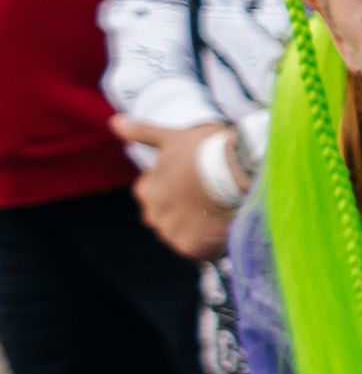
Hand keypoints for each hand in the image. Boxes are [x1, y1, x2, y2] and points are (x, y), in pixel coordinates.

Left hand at [110, 117, 236, 260]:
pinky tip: (226, 228)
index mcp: (147, 191)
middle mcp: (154, 214)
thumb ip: (142, 132)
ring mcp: (171, 232)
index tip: (193, 182)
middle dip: (185, 213)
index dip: (174, 189)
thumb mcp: (172, 137)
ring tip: (222, 213)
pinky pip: (200, 251)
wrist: (235, 169)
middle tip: (211, 200)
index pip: (152, 196)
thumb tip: (114, 122)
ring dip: (199, 230)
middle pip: (167, 219)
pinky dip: (211, 245)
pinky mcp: (192, 248)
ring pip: (183, 236)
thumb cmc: (205, 150)